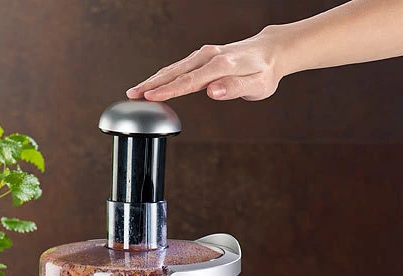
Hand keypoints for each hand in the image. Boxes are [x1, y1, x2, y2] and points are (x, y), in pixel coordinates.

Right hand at [126, 26, 285, 101]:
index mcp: (220, 65)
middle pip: (175, 72)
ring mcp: (204, 55)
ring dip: (153, 80)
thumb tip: (212, 92)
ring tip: (135, 92)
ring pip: (174, 68)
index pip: (189, 81)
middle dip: (152, 84)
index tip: (151, 97)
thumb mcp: (257, 85)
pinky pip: (179, 67)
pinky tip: (153, 83)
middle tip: (132, 95)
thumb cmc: (264, 71)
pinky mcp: (202, 58)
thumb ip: (234, 88)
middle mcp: (209, 57)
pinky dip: (163, 75)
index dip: (169, 90)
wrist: (270, 52)